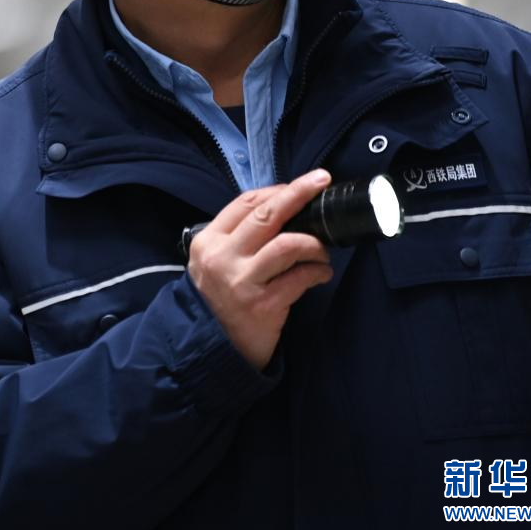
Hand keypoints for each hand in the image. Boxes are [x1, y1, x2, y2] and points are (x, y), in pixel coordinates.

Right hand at [187, 169, 333, 369]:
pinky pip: (300, 277)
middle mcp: (222, 257)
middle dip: (299, 192)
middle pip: (267, 214)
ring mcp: (242, 281)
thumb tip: (284, 206)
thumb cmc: (219, 298)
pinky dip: (317, 271)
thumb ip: (239, 236)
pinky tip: (322, 273)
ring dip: (314, 243)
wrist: (208, 348)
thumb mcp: (215, 261)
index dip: (277, 190)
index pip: (245, 203)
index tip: (302, 184)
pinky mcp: (263, 305)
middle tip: (322, 181)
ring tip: (322, 251)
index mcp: (208, 241)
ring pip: (288, 244)